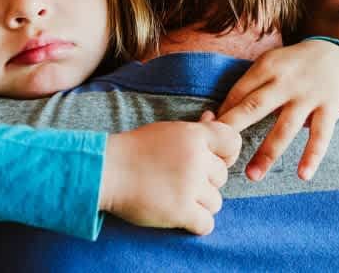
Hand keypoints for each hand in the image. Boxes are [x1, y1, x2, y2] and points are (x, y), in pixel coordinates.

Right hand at [99, 112, 240, 235]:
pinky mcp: (179, 211)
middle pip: (223, 176)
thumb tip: (212, 116)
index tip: (213, 161)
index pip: (233, 142)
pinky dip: (196, 224)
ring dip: (200, 204)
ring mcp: (189, 186)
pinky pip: (206, 224)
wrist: (105, 171)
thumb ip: (195, 129)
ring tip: (178, 198)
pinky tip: (183, 217)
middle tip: (183, 182)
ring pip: (216, 202)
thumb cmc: (134, 150)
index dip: (227, 155)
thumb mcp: (167, 131)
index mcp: (195, 136)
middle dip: (207, 182)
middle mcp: (196, 159)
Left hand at [216, 40, 338, 180]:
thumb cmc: (291, 67)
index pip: (238, 94)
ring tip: (252, 176)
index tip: (209, 138)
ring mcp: (309, 96)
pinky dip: (312, 156)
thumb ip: (248, 88)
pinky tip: (303, 175)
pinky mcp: (329, 109)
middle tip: (218, 155)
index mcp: (267, 67)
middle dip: (234, 130)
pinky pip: (321, 136)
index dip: (222, 116)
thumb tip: (216, 118)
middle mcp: (286, 81)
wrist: (335, 55)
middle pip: (255, 107)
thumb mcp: (270, 65)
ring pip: (285, 128)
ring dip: (267, 153)